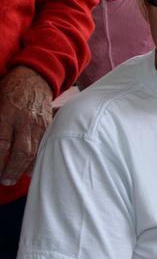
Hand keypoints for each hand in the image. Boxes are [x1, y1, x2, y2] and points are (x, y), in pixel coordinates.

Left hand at [0, 66, 52, 185]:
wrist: (35, 77)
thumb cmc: (9, 88)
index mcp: (7, 113)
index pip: (1, 144)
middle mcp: (25, 120)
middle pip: (20, 152)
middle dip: (11, 170)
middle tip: (4, 181)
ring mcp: (39, 124)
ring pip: (34, 152)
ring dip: (24, 168)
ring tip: (15, 178)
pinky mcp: (49, 126)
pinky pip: (44, 146)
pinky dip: (37, 159)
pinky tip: (30, 168)